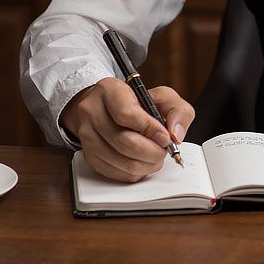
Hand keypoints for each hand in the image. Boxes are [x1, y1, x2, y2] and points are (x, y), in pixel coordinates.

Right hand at [60, 77, 195, 182]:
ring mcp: (86, 135)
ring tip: (156, 157)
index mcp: (109, 90)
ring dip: (145, 164)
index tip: (165, 138)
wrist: (110, 110)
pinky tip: (142, 162)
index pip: (125, 114)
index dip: (149, 129)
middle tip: (163, 151)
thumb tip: (175, 135)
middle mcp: (92, 111)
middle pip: (123, 141)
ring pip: (119, 160)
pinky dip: (134, 172)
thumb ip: (177, 110)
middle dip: (151, 151)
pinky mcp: (88, 155)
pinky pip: (114, 173)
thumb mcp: (162, 96)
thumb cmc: (138, 103)